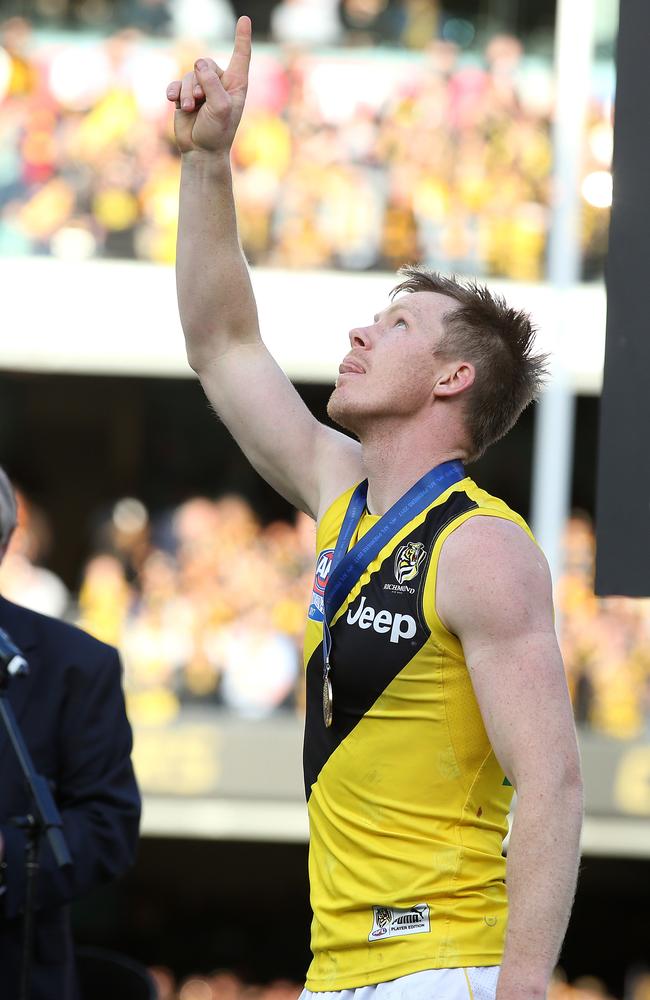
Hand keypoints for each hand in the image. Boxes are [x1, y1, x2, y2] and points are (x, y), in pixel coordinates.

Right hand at [166, 15, 251, 154]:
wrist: (200, 151)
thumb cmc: (217, 132)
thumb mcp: (220, 107)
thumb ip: (212, 83)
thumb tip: (199, 64)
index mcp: (236, 84)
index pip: (240, 56)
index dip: (242, 37)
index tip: (245, 20)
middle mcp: (220, 83)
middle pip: (205, 63)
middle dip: (199, 82)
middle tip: (200, 101)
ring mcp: (202, 88)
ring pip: (189, 74)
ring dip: (187, 92)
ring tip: (190, 108)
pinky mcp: (185, 95)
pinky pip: (176, 83)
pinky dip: (174, 91)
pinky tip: (172, 101)